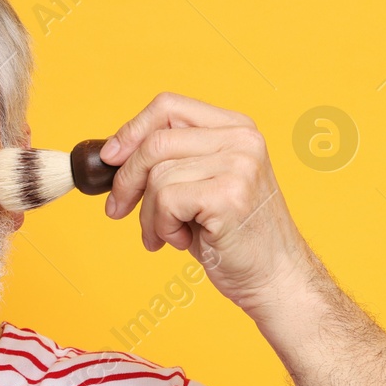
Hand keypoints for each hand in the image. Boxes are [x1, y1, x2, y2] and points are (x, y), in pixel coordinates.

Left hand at [100, 92, 315, 314]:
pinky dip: (163, 228)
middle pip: (155, 142)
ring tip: (166, 236)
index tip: (110, 158)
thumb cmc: (234, 239)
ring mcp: (239, 164)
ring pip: (157, 177)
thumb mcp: (202, 186)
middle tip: (117, 210)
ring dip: (149, 215)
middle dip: (126, 180)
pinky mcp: (229, 194)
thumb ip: (171, 162)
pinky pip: (166, 201)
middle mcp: (241, 139)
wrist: (274, 278)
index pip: (168, 106)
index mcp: (236, 128)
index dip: (131, 131)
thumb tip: (112, 155)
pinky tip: (182, 242)